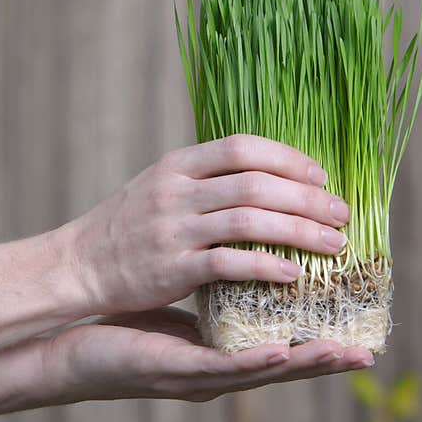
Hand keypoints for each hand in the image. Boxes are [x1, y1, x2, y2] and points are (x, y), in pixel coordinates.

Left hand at [44, 308, 374, 402]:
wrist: (76, 348)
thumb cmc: (132, 317)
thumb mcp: (183, 293)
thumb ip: (216, 275)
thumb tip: (241, 240)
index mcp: (226, 349)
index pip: (284, 343)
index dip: (322, 337)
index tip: (362, 331)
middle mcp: (219, 367)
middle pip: (284, 363)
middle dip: (328, 356)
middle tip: (369, 351)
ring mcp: (200, 373)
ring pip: (261, 370)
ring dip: (306, 363)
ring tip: (345, 356)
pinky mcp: (176, 371)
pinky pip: (220, 365)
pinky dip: (254, 361)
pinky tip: (281, 353)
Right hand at [65, 134, 349, 314]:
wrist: (79, 265)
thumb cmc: (126, 227)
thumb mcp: (159, 186)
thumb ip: (204, 177)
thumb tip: (265, 174)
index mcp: (177, 164)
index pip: (243, 146)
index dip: (288, 158)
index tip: (320, 175)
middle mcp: (176, 190)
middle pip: (256, 183)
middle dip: (307, 198)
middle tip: (341, 213)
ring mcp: (173, 228)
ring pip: (250, 221)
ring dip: (299, 231)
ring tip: (334, 244)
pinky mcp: (172, 268)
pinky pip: (230, 264)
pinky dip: (267, 267)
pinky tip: (294, 274)